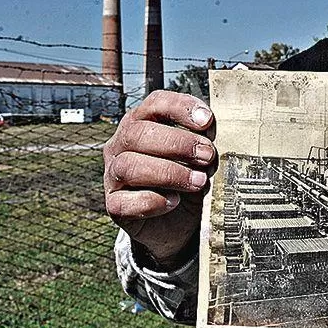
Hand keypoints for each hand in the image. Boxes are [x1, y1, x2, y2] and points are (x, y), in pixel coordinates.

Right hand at [103, 90, 216, 269]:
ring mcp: (113, 175)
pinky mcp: (114, 205)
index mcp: (142, 123)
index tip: (207, 121)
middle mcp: (121, 145)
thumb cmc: (188, 181)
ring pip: (129, 166)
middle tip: (207, 155)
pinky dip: (152, 201)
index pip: (155, 103)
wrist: (179, 224)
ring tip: (198, 181)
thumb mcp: (199, 158)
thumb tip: (215, 135)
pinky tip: (174, 201)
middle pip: (138, 133)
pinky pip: (124, 201)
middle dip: (178, 143)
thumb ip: (203, 143)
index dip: (180, 107)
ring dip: (169, 172)